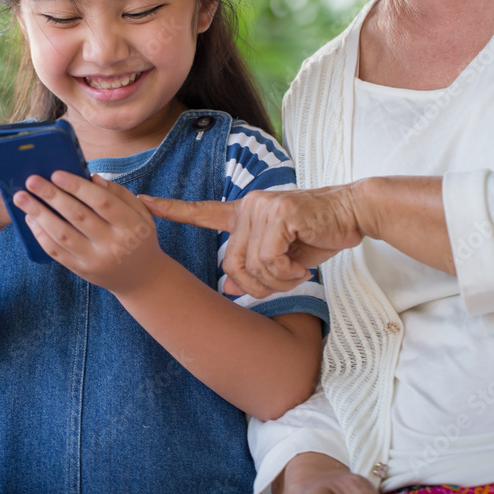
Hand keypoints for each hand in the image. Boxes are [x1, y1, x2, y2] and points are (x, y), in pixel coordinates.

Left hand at [13, 171, 164, 293]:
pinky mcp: (81, 270)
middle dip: (52, 196)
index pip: (102, 202)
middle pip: (78, 216)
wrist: (141, 278)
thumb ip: (119, 194)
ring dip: (39, 214)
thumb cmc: (138, 237)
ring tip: (21, 198)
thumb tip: (92, 177)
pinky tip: (30, 218)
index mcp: (131, 226)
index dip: (78, 187)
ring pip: (62, 235)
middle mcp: (113, 244)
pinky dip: (41, 234)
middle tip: (32, 180)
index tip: (56, 173)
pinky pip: (56, 252)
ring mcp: (95, 260)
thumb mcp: (141, 213)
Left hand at [140, 186, 361, 297]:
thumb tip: (232, 290)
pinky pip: (269, 260)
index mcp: (244, 213)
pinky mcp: (279, 214)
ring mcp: (262, 207)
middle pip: (231, 265)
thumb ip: (256, 268)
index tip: (142, 203)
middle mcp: (248, 206)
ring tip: (296, 271)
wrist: (351, 213)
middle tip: (285, 280)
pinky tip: (302, 267)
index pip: (200, 211)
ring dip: (276, 281)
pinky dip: (286, 273)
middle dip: (257, 285)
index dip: (170, 210)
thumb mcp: (283, 257)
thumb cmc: (318, 234)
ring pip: (250, 266)